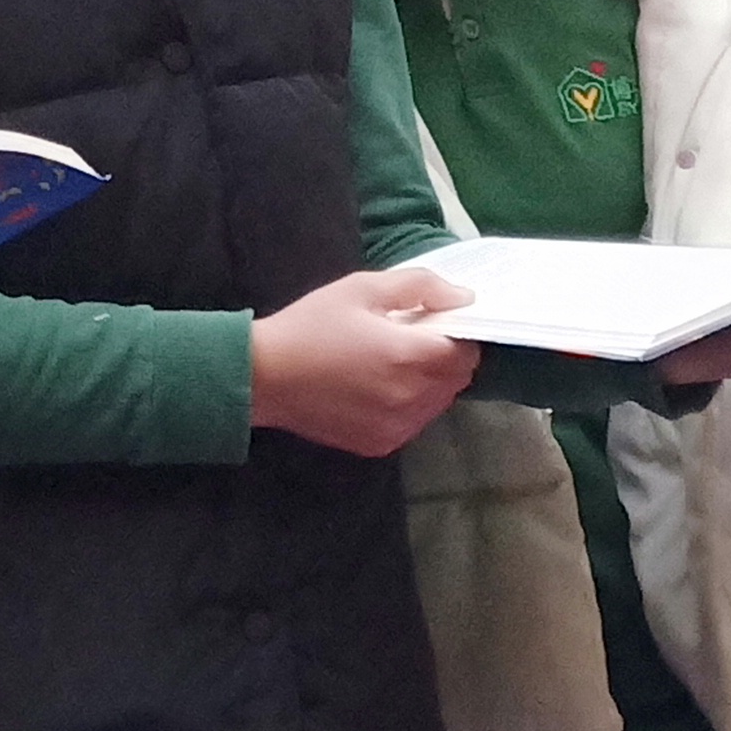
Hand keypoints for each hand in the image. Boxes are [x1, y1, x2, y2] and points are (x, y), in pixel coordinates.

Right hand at [250, 265, 481, 455]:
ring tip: (392, 366)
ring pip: (439, 403)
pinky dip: (409, 405)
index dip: (458, 335)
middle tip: (411, 342)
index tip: (433, 325)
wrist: (263, 376)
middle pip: (457, 379)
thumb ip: (420, 286)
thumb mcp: (362, 289)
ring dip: (430, 383)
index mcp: (408, 356)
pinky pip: (415, 422)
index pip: (466, 352)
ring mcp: (397, 426)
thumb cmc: (310, 325)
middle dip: (446, 359)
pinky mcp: (381, 444)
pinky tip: (377, 389)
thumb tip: (464, 298)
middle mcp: (409, 397)